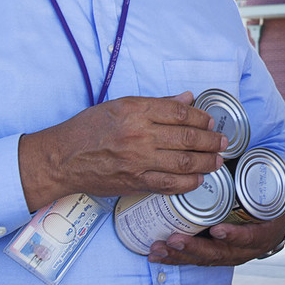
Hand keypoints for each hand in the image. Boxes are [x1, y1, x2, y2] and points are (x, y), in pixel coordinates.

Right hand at [18, 91, 225, 209]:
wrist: (62, 159)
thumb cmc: (88, 129)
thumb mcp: (119, 105)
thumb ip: (156, 104)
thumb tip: (187, 99)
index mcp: (136, 111)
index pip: (179, 113)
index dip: (201, 118)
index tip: (210, 122)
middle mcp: (139, 134)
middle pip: (186, 137)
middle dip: (210, 140)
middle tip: (222, 142)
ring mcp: (138, 161)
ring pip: (183, 162)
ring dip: (205, 162)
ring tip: (216, 161)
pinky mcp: (135, 182)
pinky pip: (169, 184)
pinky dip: (187, 183)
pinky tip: (198, 180)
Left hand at [147, 155, 284, 266]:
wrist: (266, 233)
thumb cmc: (270, 212)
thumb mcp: (282, 197)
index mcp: (259, 236)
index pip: (248, 238)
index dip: (234, 236)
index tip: (219, 230)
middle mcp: (240, 251)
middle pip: (218, 253)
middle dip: (195, 248)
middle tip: (176, 239)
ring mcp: (223, 256)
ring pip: (200, 259)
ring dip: (178, 256)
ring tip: (159, 248)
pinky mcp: (207, 257)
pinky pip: (189, 260)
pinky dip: (171, 258)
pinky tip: (153, 253)